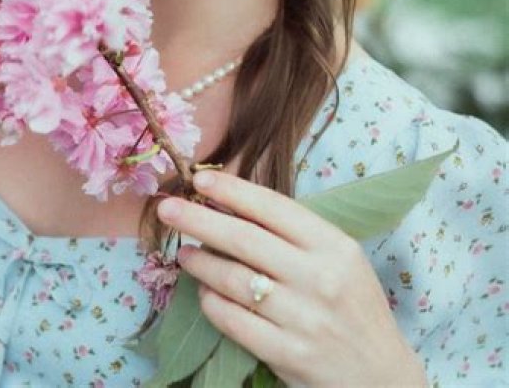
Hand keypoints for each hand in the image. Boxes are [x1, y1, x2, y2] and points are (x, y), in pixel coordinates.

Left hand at [157, 171, 427, 387]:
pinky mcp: (289, 355)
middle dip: (199, 220)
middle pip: (244, 240)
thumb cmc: (353, 306)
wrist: (381, 376)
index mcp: (334, 245)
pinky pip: (234, 321)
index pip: (272, 207)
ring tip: (185, 254)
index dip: (231, 191)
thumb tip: (233, 202)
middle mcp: (319, 278)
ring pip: (234, 280)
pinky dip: (212, 304)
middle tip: (167, 209)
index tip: (198, 179)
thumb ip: (296, 233)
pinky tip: (204, 294)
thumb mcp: (340, 259)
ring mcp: (304, 318)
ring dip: (200, 263)